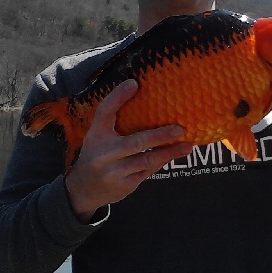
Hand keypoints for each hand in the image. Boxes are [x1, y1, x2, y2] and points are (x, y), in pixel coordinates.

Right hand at [64, 79, 194, 222]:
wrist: (84, 189)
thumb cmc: (99, 154)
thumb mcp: (100, 136)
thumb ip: (117, 122)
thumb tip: (146, 100)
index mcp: (96, 135)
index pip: (105, 112)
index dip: (117, 96)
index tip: (134, 83)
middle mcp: (103, 153)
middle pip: (135, 142)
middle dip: (160, 136)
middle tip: (179, 129)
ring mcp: (113, 171)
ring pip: (147, 159)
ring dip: (169, 152)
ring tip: (187, 145)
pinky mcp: (124, 185)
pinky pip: (147, 171)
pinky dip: (161, 162)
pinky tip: (174, 154)